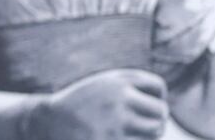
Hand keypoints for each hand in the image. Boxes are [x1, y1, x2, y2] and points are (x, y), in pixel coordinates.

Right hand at [24, 69, 168, 138]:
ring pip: (155, 131)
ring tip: (131, 132)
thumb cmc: (80, 105)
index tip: (144, 107)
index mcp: (116, 80)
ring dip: (148, 134)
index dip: (156, 98)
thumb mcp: (102, 86)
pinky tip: (118, 135)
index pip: (157, 86)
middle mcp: (118, 97)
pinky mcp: (111, 139)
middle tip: (142, 126)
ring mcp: (116, 120)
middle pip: (161, 110)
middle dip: (156, 120)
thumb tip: (165, 110)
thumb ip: (129, 88)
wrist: (49, 121)